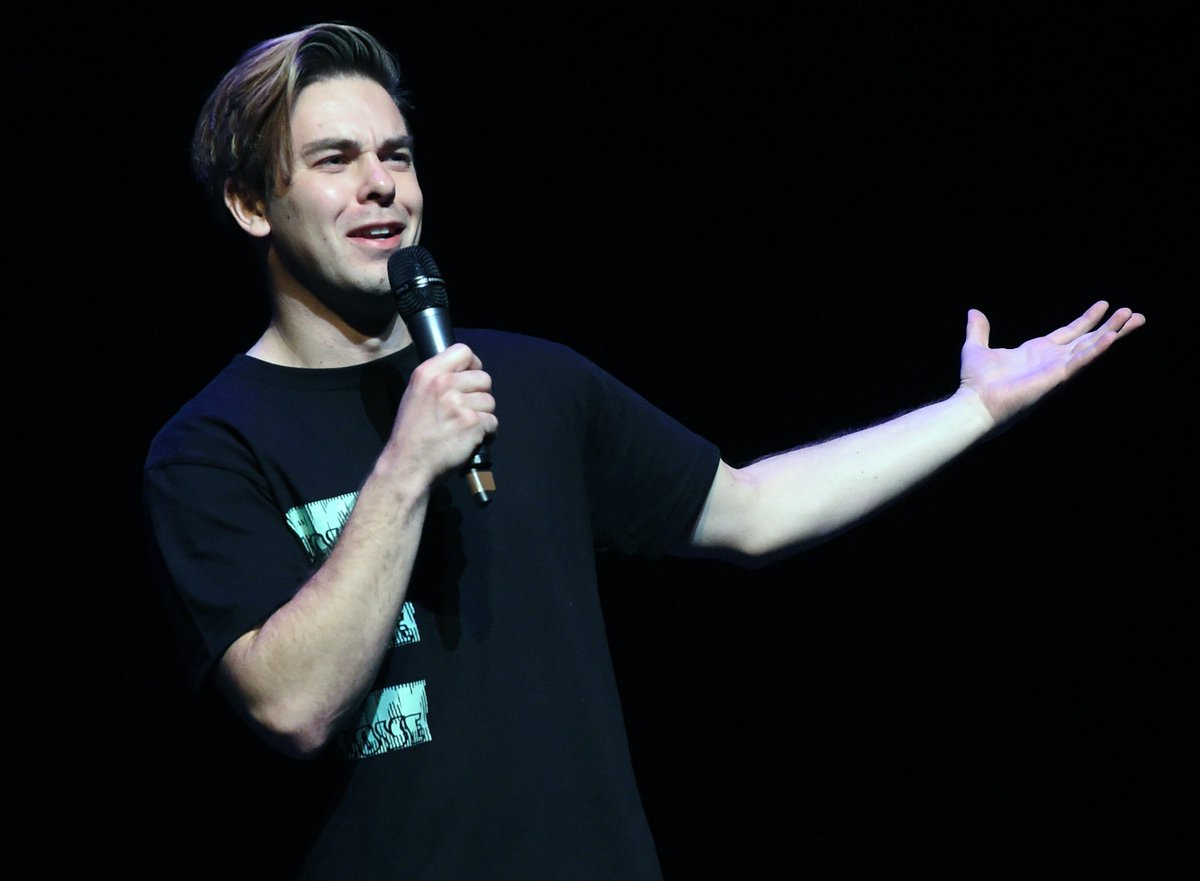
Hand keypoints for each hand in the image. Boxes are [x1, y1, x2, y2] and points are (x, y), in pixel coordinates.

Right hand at [387, 343, 497, 482]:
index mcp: (428, 373)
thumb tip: (463, 371)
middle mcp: (444, 384)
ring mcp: (459, 404)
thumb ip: (437, 379)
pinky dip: (485, 432)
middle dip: (480, 394)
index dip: (472, 365)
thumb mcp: (415, 394)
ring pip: (490, 401)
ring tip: (464, 425)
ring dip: (483, 415)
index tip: (469, 377)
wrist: (408, 464)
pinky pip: (492, 422)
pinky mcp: (472, 423)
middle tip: (466, 409)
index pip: (463, 350)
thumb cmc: (411, 433)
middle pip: (484, 377)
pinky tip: (468, 437)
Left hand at [959, 300, 1144, 424]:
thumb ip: (978, 330)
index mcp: (1037, 351)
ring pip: (1091, 348)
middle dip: (1112, 326)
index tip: (1104, 304)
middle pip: (1088, 339)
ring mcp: (1056, 370)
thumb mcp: (975, 348)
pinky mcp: (1055, 379)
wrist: (973, 404)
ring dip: (1113, 334)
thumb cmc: (975, 383)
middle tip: (1133, 313)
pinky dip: (1096, 350)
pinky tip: (1111, 337)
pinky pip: (1080, 362)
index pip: (1070, 332)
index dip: (1087, 319)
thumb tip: (974, 312)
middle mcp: (1051, 360)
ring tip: (1133, 319)